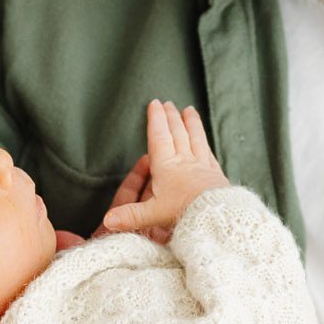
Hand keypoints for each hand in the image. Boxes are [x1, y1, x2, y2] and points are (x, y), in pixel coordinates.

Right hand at [96, 100, 229, 241]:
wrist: (216, 216)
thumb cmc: (184, 213)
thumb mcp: (152, 216)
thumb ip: (130, 216)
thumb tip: (107, 220)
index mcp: (166, 166)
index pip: (159, 137)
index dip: (156, 120)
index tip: (154, 104)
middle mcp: (184, 161)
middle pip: (177, 133)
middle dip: (171, 117)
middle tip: (168, 103)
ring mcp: (202, 165)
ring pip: (195, 138)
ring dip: (191, 123)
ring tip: (189, 110)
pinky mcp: (215, 173)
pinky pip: (208, 152)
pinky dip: (205, 141)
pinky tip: (205, 139)